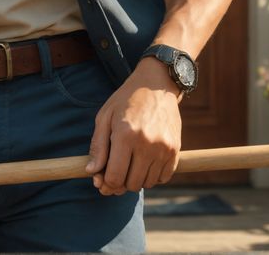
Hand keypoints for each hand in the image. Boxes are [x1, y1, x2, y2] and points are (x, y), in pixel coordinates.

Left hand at [84, 59, 182, 194]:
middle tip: (116, 173)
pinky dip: (153, 176)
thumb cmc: (126, 100)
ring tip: (131, 165)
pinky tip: (145, 164)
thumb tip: (92, 172)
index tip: (102, 181)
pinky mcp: (176, 149)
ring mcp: (164, 147)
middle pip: (132, 184)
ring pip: (148, 183)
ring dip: (137, 180)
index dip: (106, 184)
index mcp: (125, 135)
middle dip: (120, 184)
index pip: (115, 177)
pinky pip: (163, 177)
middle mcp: (147, 143)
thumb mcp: (105, 117)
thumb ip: (97, 146)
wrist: (157, 84)